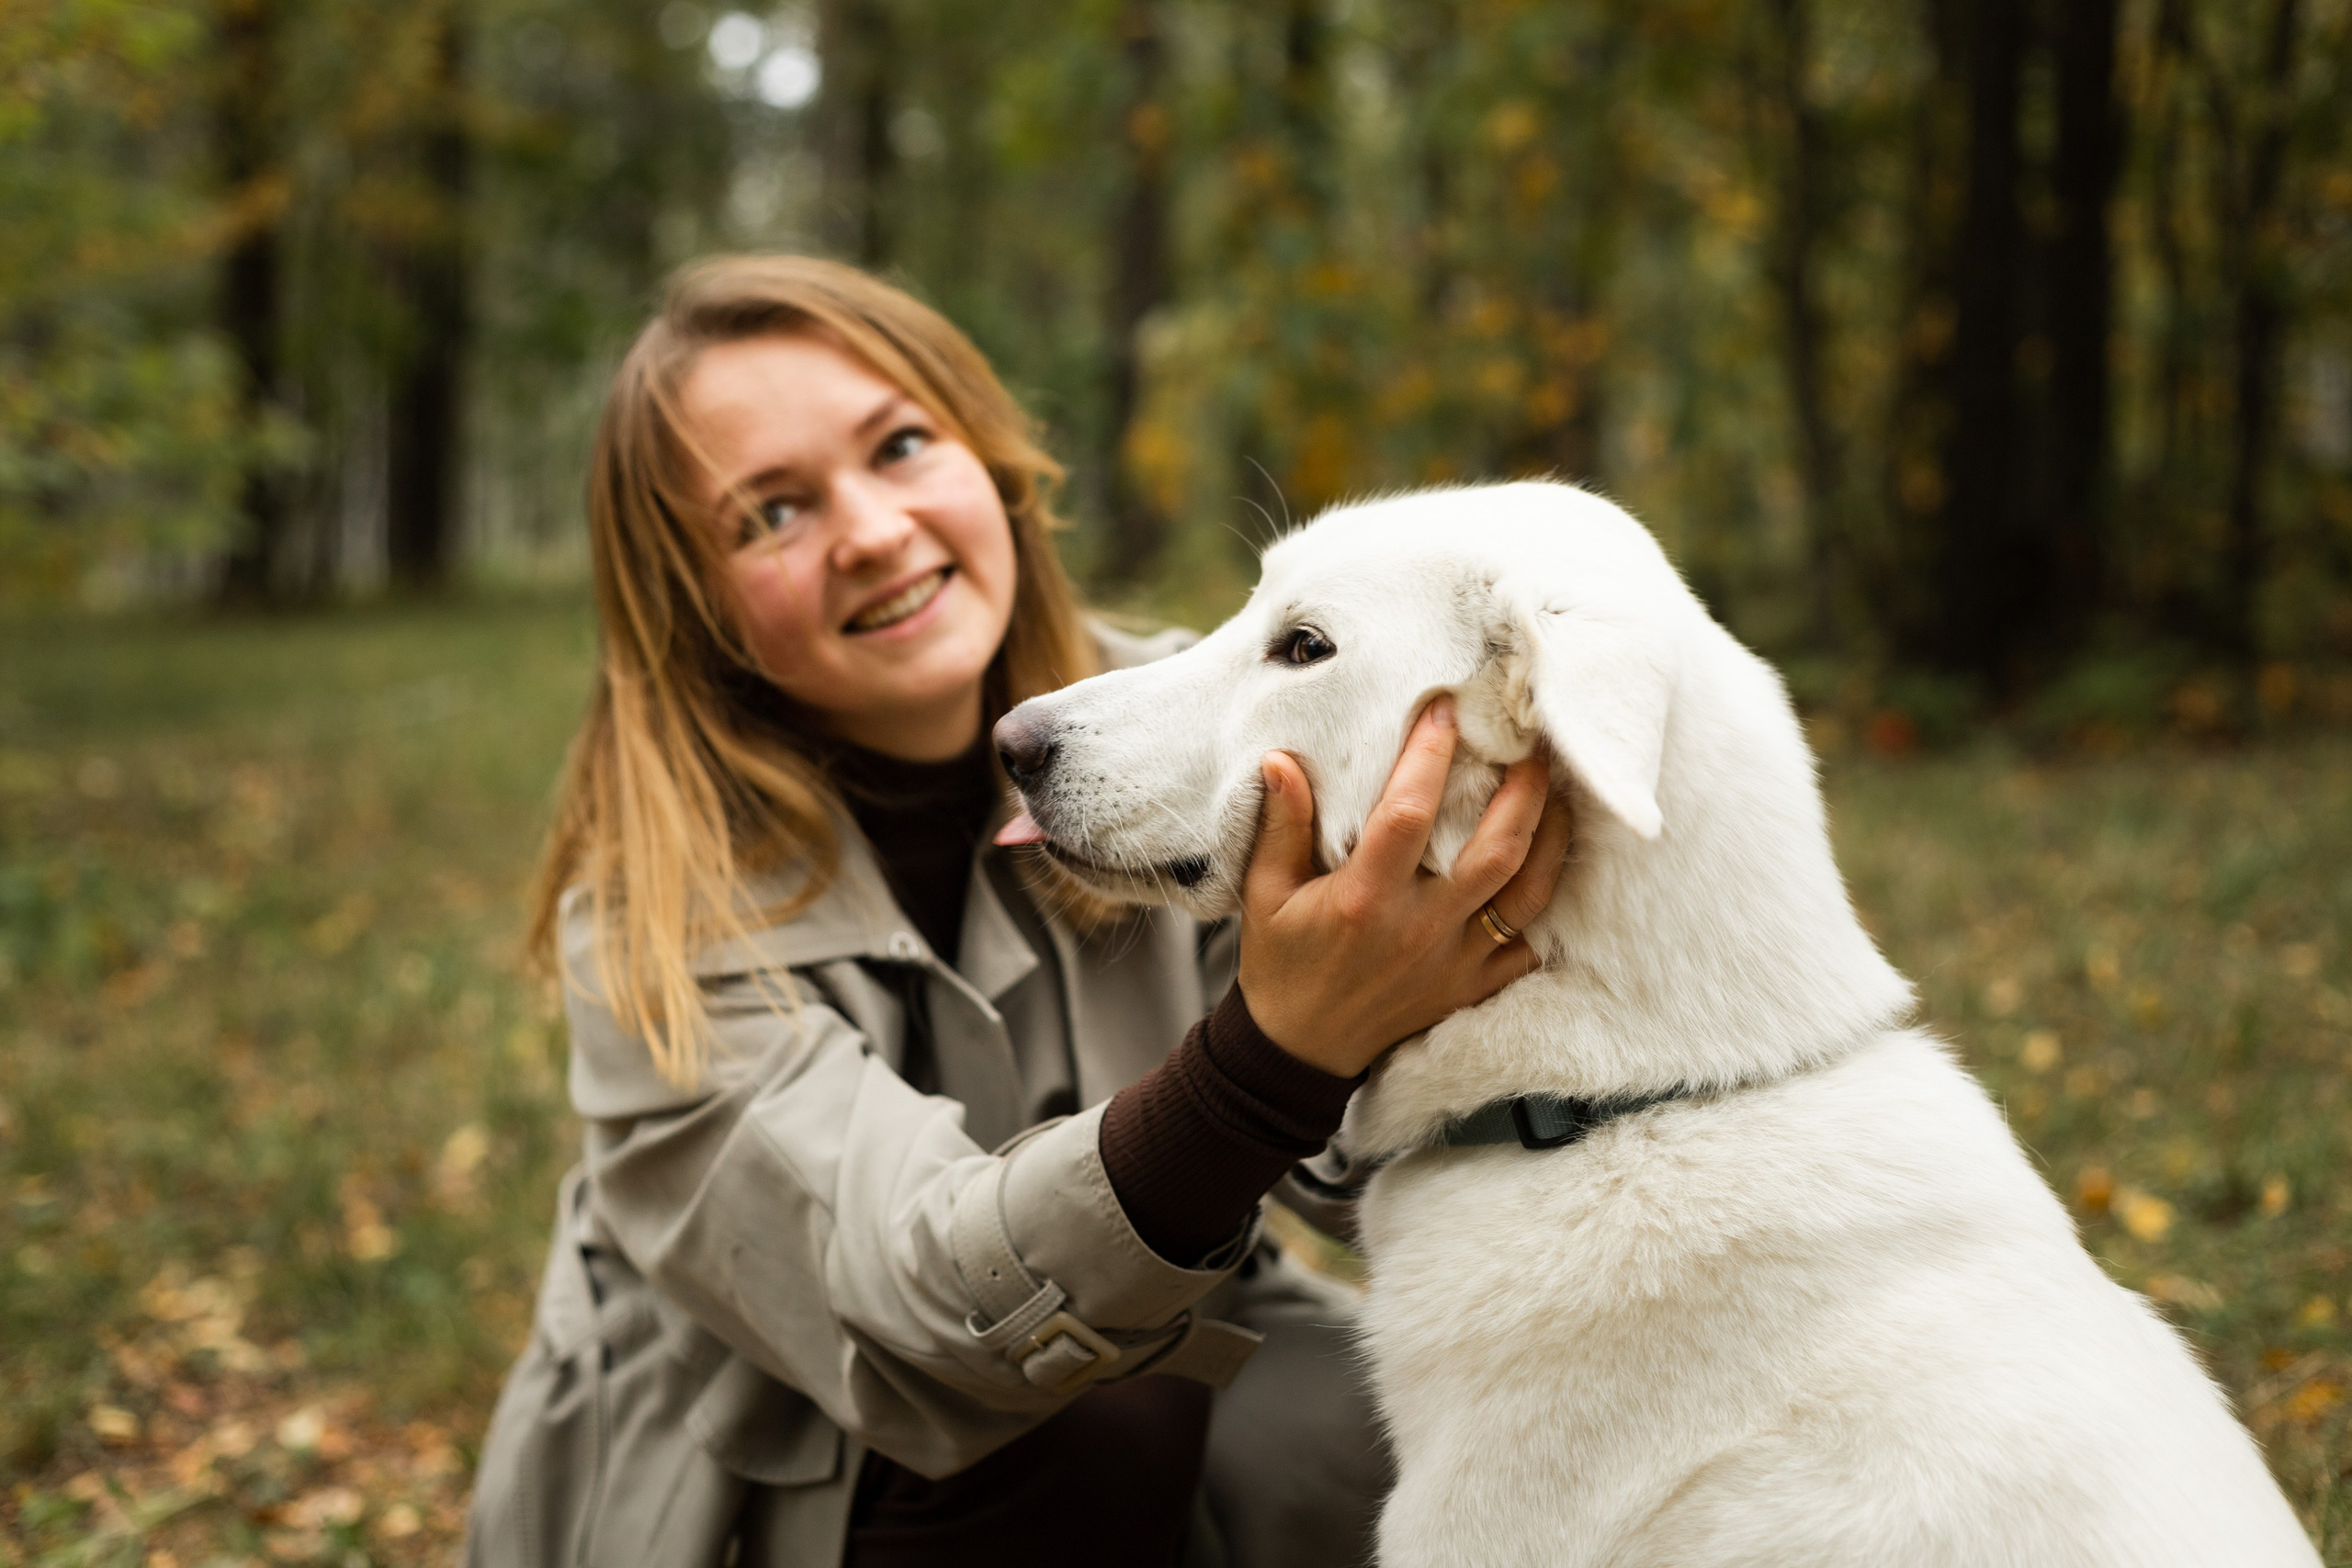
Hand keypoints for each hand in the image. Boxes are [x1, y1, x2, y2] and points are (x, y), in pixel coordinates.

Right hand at [1237, 698, 1573, 1078]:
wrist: (1302, 1049)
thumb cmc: (1282, 964)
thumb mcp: (1267, 894)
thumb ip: (1281, 827)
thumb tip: (1281, 760)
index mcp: (1366, 900)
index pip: (1408, 814)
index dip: (1430, 756)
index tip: (1445, 709)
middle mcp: (1421, 930)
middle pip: (1497, 851)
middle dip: (1523, 790)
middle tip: (1532, 744)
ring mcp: (1455, 962)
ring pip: (1528, 893)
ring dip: (1551, 837)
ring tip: (1557, 793)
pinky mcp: (1473, 987)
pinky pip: (1531, 944)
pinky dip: (1549, 903)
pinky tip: (1554, 863)